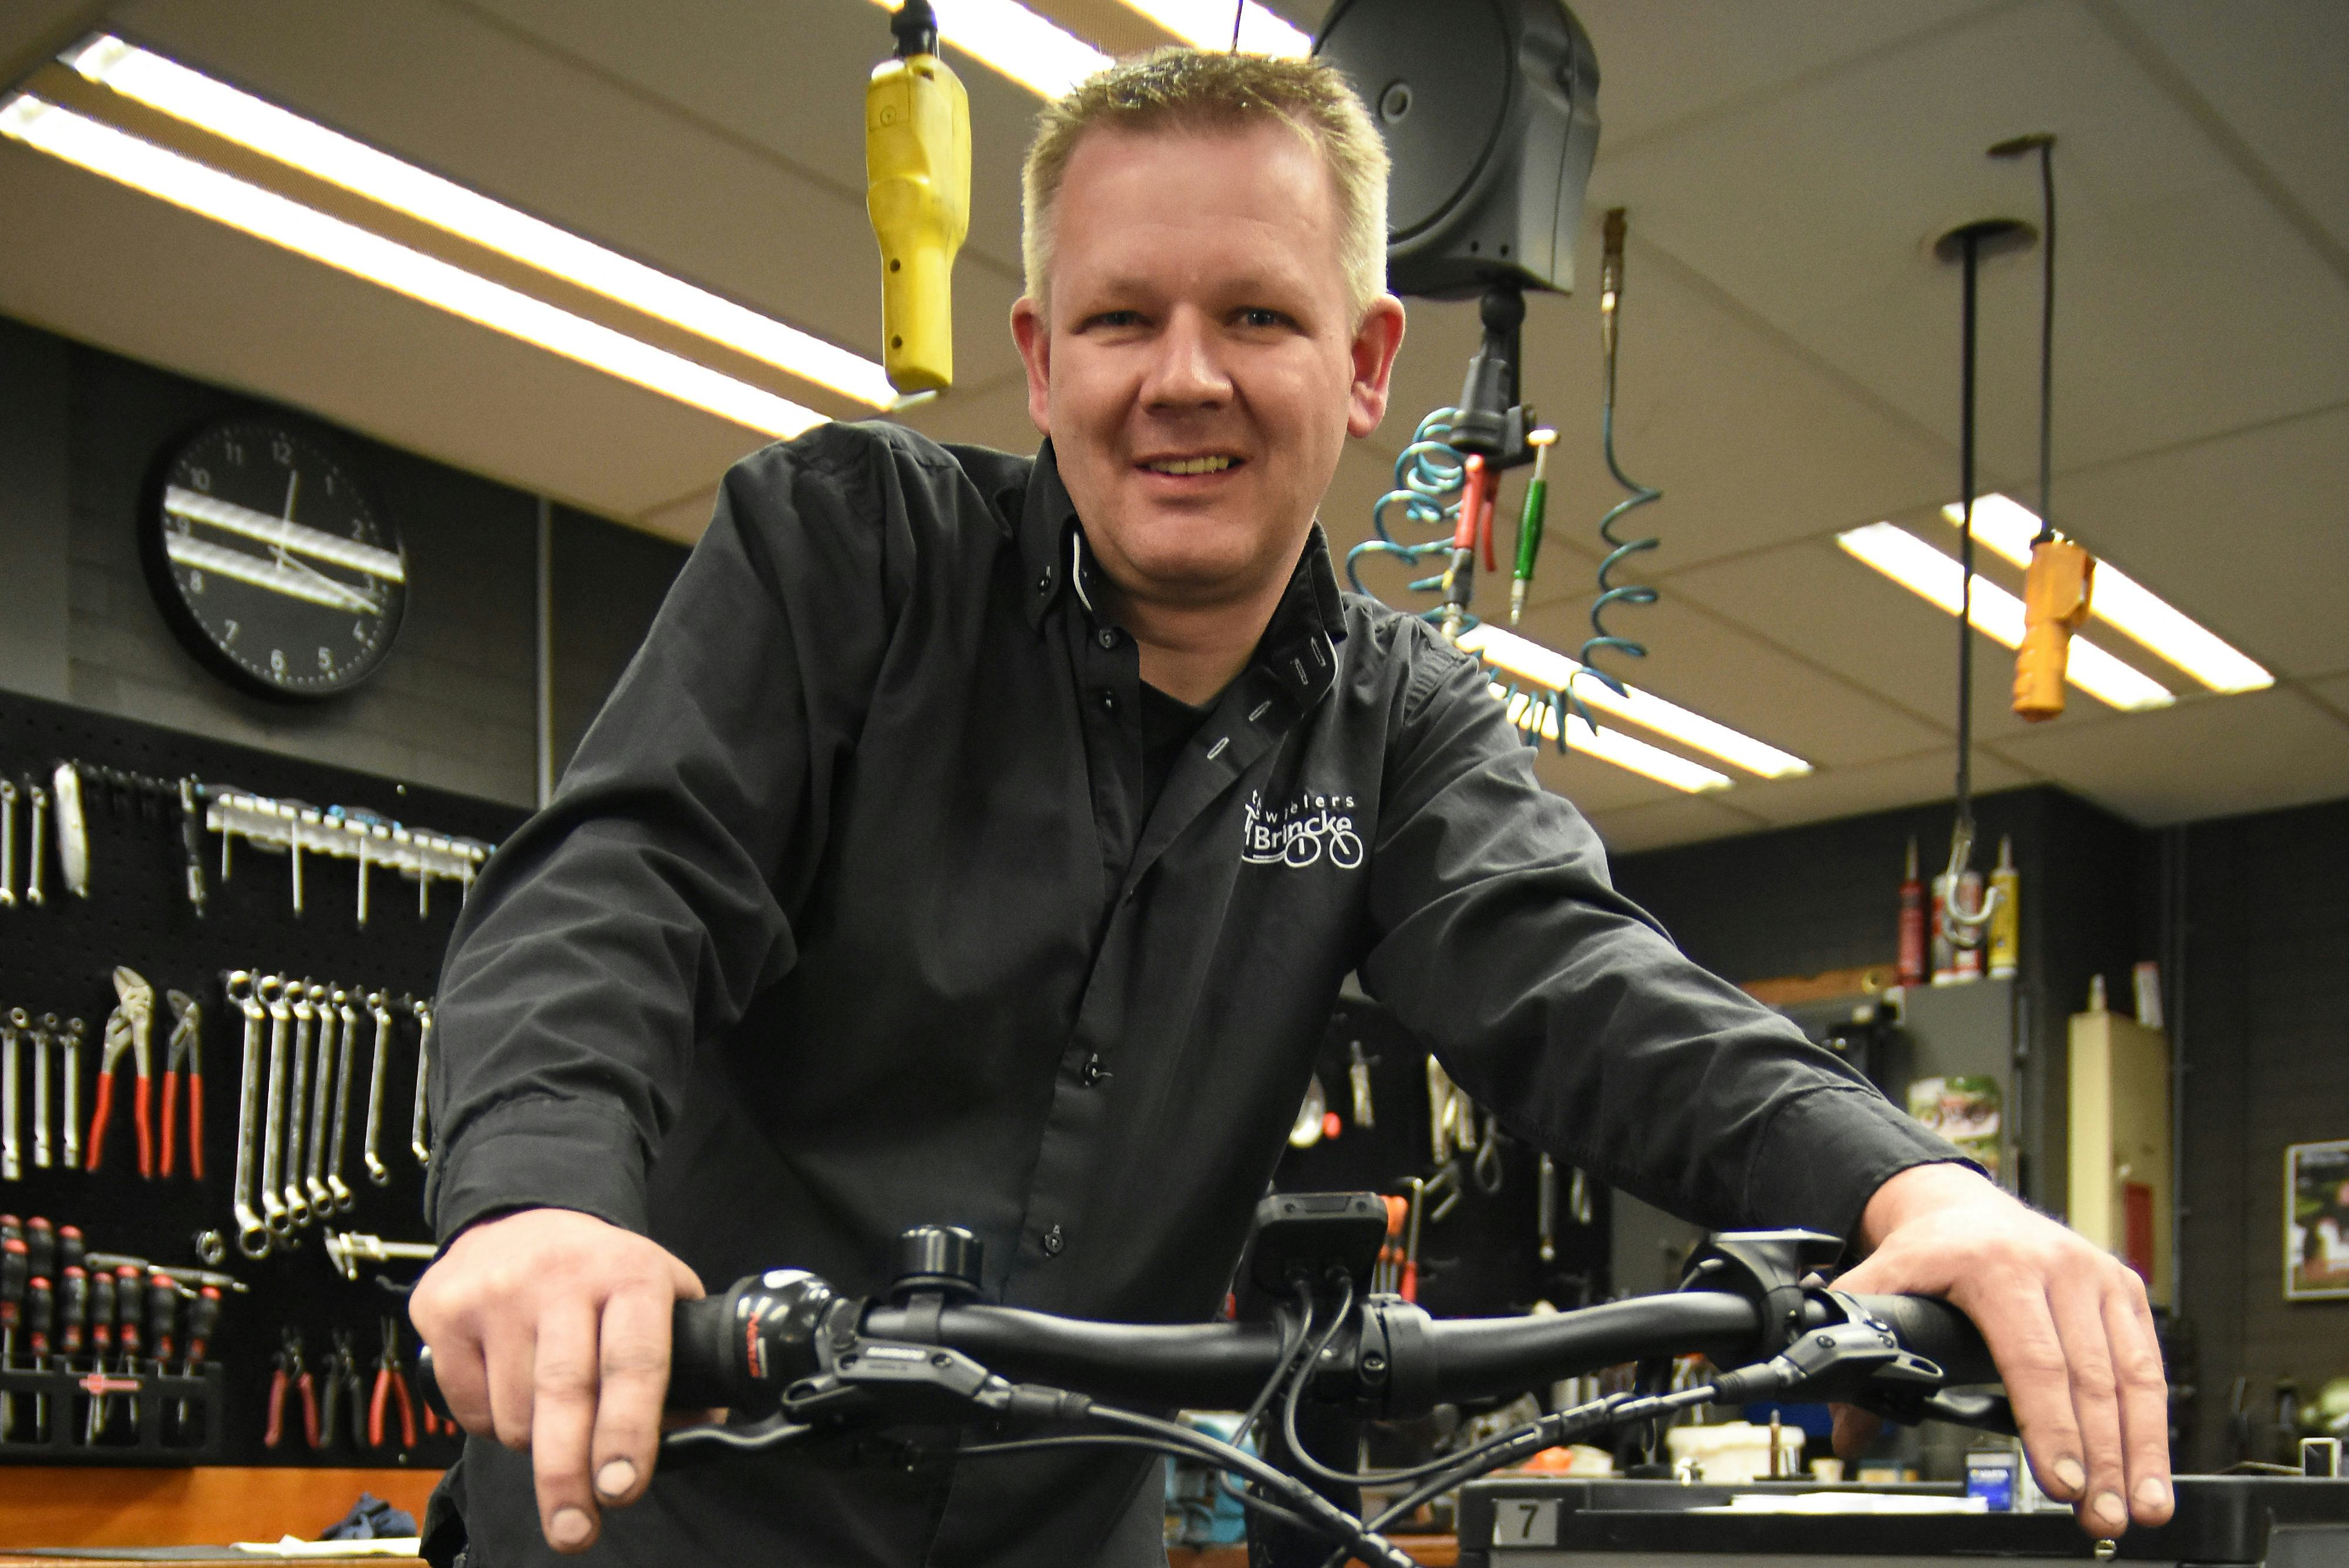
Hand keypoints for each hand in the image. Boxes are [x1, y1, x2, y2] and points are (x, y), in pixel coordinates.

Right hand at [410, 1208, 702, 1553]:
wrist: (520, 1217)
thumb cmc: (600, 1273)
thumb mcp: (659, 1292)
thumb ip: (683, 1359)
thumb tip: (697, 1430)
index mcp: (630, 1274)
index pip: (634, 1361)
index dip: (629, 1431)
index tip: (621, 1489)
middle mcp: (563, 1277)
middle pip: (564, 1395)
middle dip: (568, 1476)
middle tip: (575, 1531)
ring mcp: (498, 1292)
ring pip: (514, 1414)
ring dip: (534, 1445)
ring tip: (550, 1421)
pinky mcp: (445, 1310)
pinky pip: (468, 1407)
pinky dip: (490, 1423)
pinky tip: (506, 1390)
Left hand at [1831, 1164, 2170, 1538]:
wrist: (1968, 1205)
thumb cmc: (1932, 1250)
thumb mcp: (1885, 1281)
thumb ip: (1860, 1349)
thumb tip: (1845, 1431)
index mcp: (1994, 1265)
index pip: (2031, 1359)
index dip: (2050, 1426)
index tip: (2061, 1482)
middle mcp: (2055, 1266)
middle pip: (2088, 1376)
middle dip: (2099, 1456)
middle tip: (2102, 1516)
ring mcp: (2097, 1275)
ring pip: (2131, 1374)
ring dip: (2139, 1449)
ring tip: (2140, 1509)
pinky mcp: (2124, 1287)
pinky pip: (2147, 1363)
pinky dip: (2153, 1421)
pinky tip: (2149, 1468)